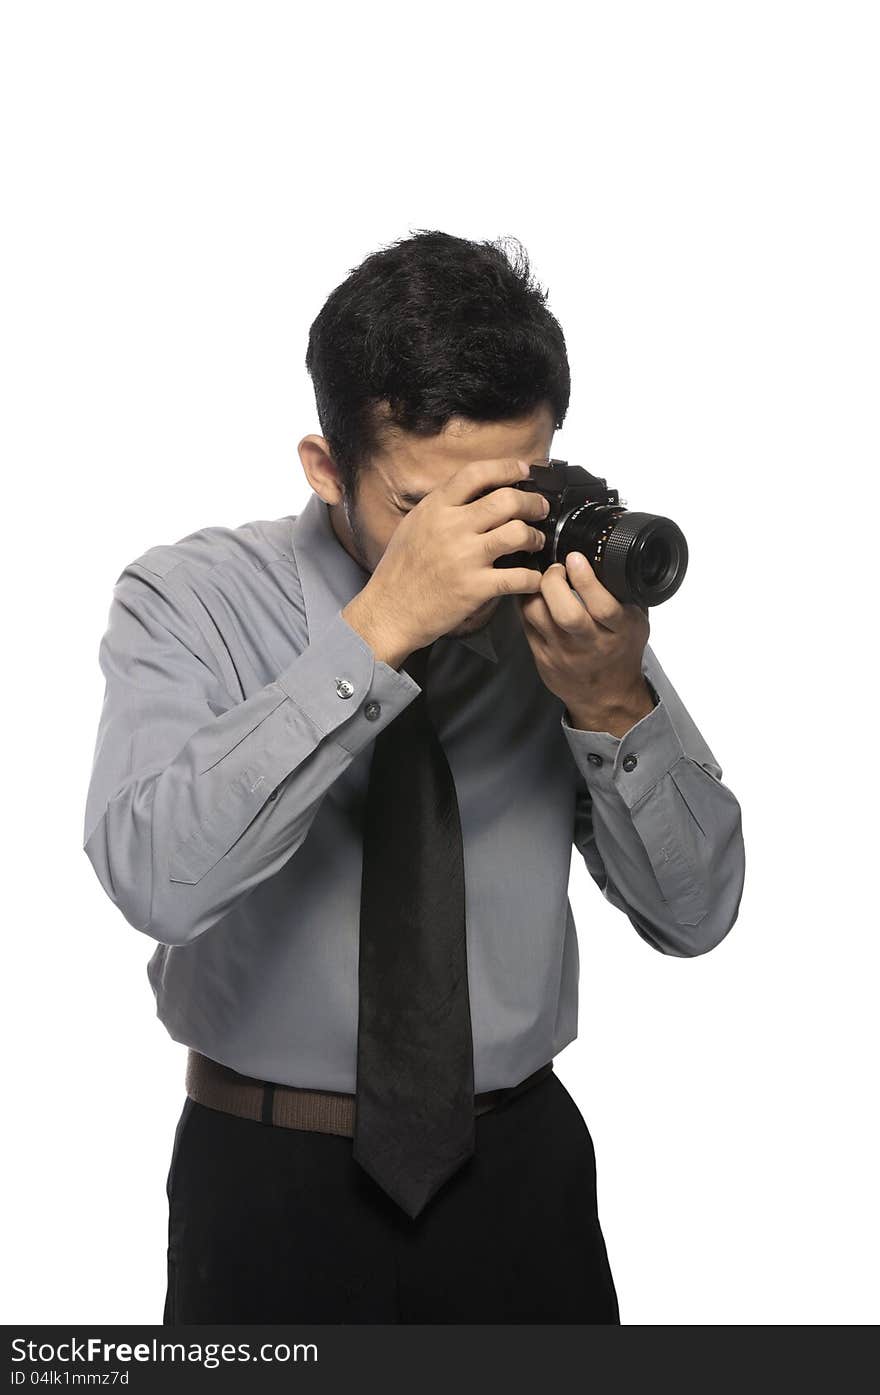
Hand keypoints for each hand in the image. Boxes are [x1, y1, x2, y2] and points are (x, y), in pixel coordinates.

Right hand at [343, 457, 548, 666]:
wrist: (389, 611)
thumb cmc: (400, 572)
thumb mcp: (414, 525)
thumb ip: (442, 507)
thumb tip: (472, 491)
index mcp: (435, 508)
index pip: (477, 473)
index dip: (507, 468)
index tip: (524, 471)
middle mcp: (451, 528)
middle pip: (507, 500)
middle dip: (533, 503)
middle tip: (539, 509)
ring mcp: (464, 558)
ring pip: (518, 534)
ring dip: (535, 537)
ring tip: (535, 542)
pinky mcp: (475, 588)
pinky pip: (518, 577)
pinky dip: (533, 577)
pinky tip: (533, 578)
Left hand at [516, 551, 653, 736]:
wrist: (605, 696)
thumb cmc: (621, 653)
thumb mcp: (636, 623)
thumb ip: (628, 593)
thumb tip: (618, 554)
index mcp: (619, 632)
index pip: (603, 607)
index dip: (586, 580)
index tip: (575, 558)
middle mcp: (590, 644)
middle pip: (566, 613)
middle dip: (554, 582)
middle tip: (556, 567)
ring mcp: (562, 652)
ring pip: (538, 616)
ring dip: (534, 589)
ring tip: (542, 577)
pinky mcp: (542, 656)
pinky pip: (525, 623)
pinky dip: (525, 602)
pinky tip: (531, 592)